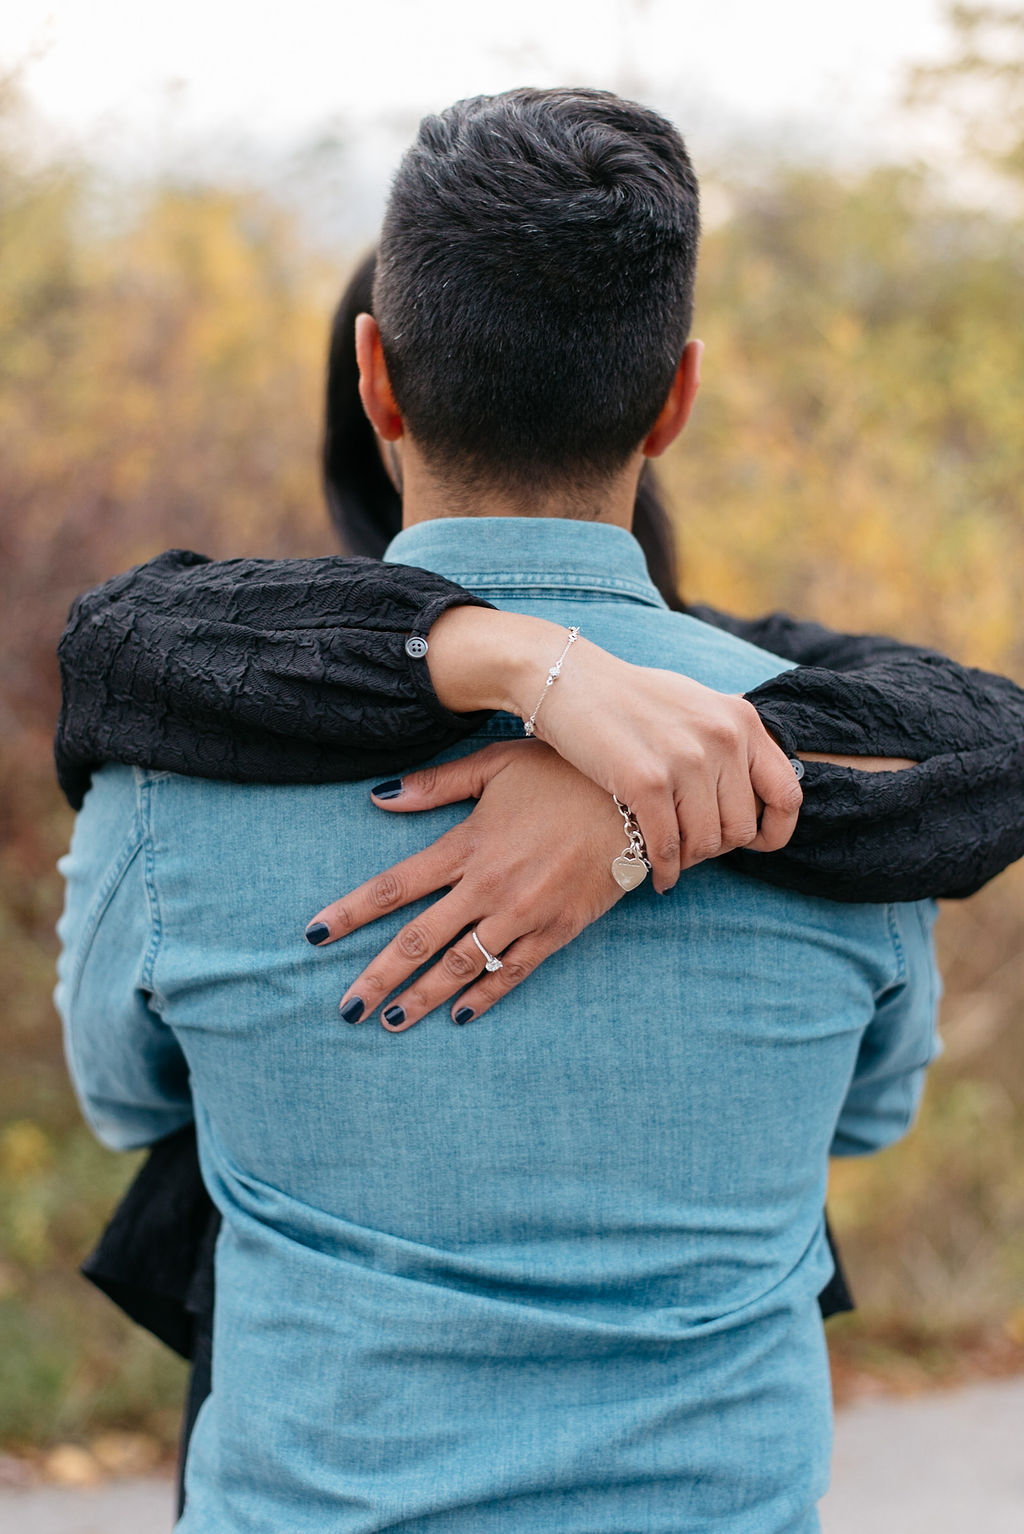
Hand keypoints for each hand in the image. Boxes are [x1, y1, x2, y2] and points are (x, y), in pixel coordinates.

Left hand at [307, 741, 626, 1030]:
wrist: (640, 798)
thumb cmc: (564, 771)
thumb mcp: (496, 764)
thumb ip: (435, 785)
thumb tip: (379, 796)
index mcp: (467, 844)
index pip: (394, 886)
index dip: (351, 913)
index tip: (314, 935)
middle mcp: (488, 886)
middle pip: (418, 940)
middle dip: (377, 977)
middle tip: (345, 1007)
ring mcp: (524, 913)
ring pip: (462, 966)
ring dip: (423, 997)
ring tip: (390, 1021)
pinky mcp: (559, 929)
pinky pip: (515, 972)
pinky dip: (485, 996)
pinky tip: (459, 1016)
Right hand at [425, 607, 803, 893]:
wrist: (566, 677)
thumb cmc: (627, 698)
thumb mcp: (695, 704)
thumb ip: (729, 739)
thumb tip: (756, 786)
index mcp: (741, 719)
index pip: (787, 794)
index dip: (775, 832)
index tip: (753, 844)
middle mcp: (723, 737)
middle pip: (741, 828)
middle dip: (716, 847)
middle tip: (689, 847)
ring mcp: (686, 759)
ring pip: (706, 843)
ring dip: (687, 859)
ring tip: (669, 856)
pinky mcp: (646, 780)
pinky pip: (668, 846)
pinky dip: (662, 867)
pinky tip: (654, 872)